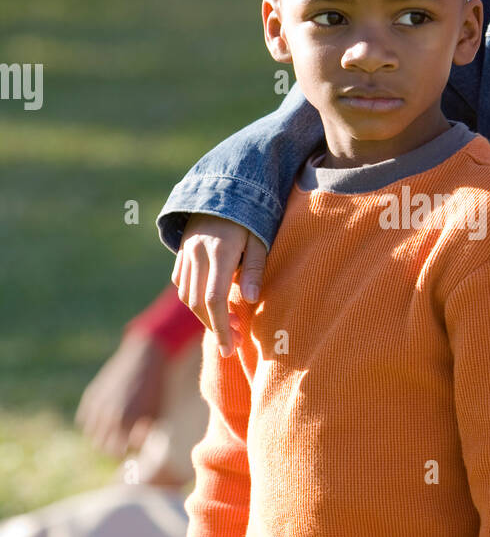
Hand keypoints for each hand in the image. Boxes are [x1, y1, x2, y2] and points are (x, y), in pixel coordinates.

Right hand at [75, 331, 166, 458]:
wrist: (145, 359)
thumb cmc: (157, 389)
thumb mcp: (156, 415)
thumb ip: (144, 436)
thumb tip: (134, 450)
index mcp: (126, 422)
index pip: (117, 453)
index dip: (124, 455)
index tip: (131, 453)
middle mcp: (108, 415)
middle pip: (101, 447)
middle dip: (111, 449)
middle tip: (122, 444)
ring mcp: (97, 405)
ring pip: (90, 435)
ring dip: (101, 437)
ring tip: (115, 432)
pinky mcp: (91, 396)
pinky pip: (84, 420)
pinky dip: (92, 424)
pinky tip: (106, 420)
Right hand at [172, 215, 267, 356]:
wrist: (224, 187)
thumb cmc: (251, 216)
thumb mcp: (260, 239)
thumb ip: (255, 268)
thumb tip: (251, 300)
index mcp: (220, 251)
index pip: (215, 299)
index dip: (222, 328)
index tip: (232, 348)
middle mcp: (198, 253)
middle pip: (198, 303)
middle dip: (215, 328)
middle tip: (234, 344)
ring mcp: (186, 252)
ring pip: (187, 295)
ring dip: (204, 316)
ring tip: (227, 325)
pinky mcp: (181, 251)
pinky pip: (181, 282)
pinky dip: (194, 299)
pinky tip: (212, 305)